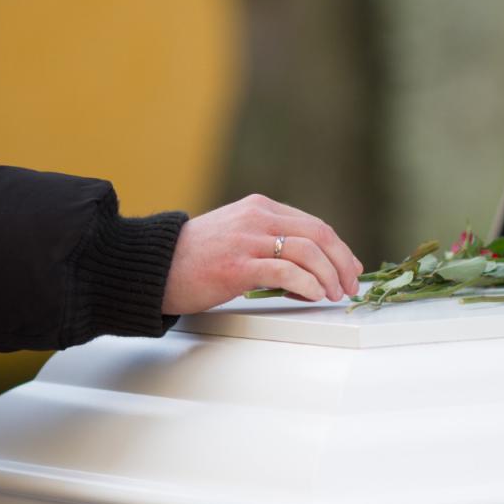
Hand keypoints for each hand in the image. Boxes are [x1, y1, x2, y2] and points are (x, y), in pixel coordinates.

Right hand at [161, 194, 363, 314]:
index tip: (351, 269)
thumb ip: (271, 244)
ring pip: (307, 251)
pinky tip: (315, 295)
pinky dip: (308, 283)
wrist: (152, 266)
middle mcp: (257, 218)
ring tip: (334, 295)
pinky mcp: (237, 265)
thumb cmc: (195, 259)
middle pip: (319, 234)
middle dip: (342, 263)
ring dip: (329, 276)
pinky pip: (285, 271)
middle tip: (350, 286)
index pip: (314, 225)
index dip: (340, 249)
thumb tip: (311, 271)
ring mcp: (247, 240)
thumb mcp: (238, 238)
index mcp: (260, 208)